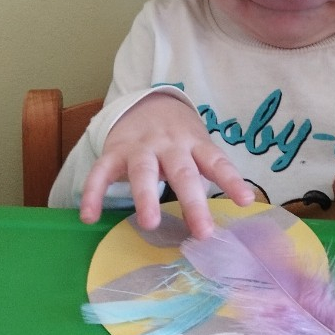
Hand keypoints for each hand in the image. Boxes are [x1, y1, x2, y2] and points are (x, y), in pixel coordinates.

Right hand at [79, 93, 253, 238]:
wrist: (146, 103)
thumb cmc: (179, 137)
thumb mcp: (198, 148)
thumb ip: (207, 175)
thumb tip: (225, 213)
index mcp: (195, 144)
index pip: (217, 162)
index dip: (232, 181)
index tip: (246, 201)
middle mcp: (170, 145)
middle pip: (182, 172)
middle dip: (193, 202)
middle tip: (202, 232)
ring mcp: (140, 147)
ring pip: (143, 171)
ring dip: (146, 197)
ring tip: (150, 224)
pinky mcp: (114, 152)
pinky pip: (100, 172)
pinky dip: (93, 193)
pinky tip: (89, 216)